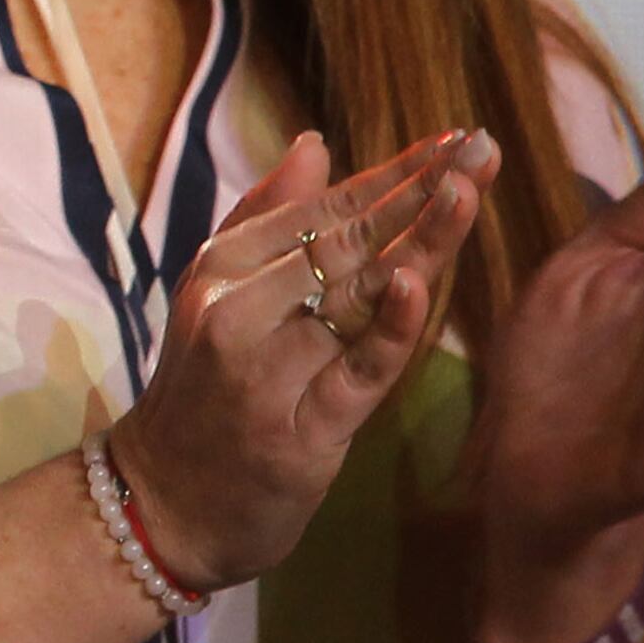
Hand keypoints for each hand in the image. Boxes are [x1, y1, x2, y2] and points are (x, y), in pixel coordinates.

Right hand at [107, 127, 494, 593]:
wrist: (164, 504)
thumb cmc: (202, 396)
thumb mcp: (213, 298)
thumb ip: (262, 219)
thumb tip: (314, 141)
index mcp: (220, 271)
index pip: (318, 209)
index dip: (389, 172)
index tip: (451, 137)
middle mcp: (237, 311)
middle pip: (342, 241)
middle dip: (418, 190)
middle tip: (479, 146)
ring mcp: (265, 370)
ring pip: (355, 297)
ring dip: (418, 239)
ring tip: (468, 188)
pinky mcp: (298, 431)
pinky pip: (353, 372)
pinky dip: (387, 329)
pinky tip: (419, 284)